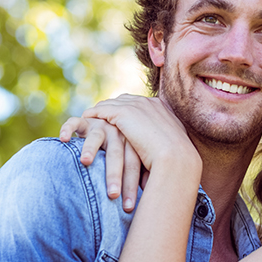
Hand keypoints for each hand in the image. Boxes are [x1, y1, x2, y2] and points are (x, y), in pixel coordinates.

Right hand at [59, 116, 143, 212]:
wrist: (111, 124)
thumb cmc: (122, 154)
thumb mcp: (131, 161)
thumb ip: (138, 177)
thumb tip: (150, 207)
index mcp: (132, 145)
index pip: (133, 166)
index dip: (131, 186)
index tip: (128, 208)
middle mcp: (118, 134)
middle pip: (117, 155)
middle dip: (114, 175)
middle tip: (112, 194)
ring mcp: (101, 126)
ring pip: (96, 137)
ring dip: (90, 148)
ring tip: (85, 161)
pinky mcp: (85, 121)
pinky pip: (75, 122)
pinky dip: (68, 128)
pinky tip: (63, 138)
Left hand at [82, 95, 199, 174]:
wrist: (176, 159)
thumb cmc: (176, 160)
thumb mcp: (173, 146)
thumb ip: (165, 141)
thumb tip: (163, 150)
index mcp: (162, 108)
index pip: (140, 104)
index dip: (128, 109)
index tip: (120, 117)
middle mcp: (149, 102)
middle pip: (124, 100)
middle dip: (112, 106)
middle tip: (101, 114)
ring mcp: (136, 105)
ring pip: (112, 103)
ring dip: (100, 110)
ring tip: (90, 116)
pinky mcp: (123, 112)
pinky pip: (102, 109)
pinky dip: (94, 113)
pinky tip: (85, 118)